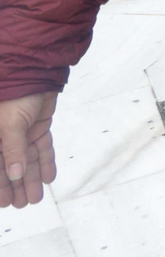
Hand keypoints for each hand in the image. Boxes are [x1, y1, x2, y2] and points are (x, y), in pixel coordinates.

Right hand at [0, 92, 56, 208]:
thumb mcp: (10, 125)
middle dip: (17, 186)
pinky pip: (41, 147)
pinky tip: (48, 177)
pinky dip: (45, 161)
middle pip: (11, 167)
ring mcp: (23, 132)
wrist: (34, 72)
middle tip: (24, 204)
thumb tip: (13, 175)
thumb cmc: (13, 95)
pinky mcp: (38, 126)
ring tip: (36, 197)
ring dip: (31, 178)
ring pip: (27, 160)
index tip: (6, 204)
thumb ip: (13, 150)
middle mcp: (5, 137)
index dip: (1, 186)